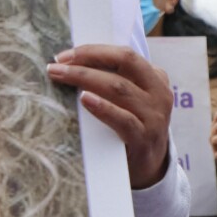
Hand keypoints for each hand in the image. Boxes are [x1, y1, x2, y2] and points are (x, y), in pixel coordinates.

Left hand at [48, 45, 171, 189]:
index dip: (94, 50)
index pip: (124, 54)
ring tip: (61, 76)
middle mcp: (158, 94)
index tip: (65, 55)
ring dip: (85, 78)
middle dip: (87, 59)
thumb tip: (72, 61)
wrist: (149, 166)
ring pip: (119, 87)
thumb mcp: (131, 99)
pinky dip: (102, 107)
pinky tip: (84, 99)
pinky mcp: (144, 139)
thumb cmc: (131, 125)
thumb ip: (113, 79)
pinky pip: (123, 119)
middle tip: (57, 64)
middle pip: (124, 63)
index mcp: (155, 78)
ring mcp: (153, 116)